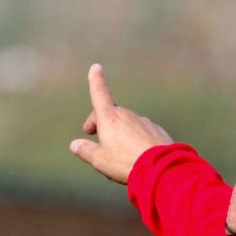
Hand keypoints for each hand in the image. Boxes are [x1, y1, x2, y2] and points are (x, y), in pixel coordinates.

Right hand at [68, 63, 173, 183]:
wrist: (160, 168)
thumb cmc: (125, 162)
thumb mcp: (99, 159)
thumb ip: (85, 151)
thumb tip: (75, 145)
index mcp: (110, 117)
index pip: (100, 94)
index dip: (96, 81)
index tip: (96, 67)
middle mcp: (127, 115)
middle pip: (111, 113)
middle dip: (101, 122)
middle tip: (93, 135)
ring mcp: (144, 122)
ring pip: (128, 124)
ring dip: (120, 133)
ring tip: (118, 152)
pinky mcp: (157, 131)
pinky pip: (142, 133)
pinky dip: (137, 140)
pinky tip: (137, 154)